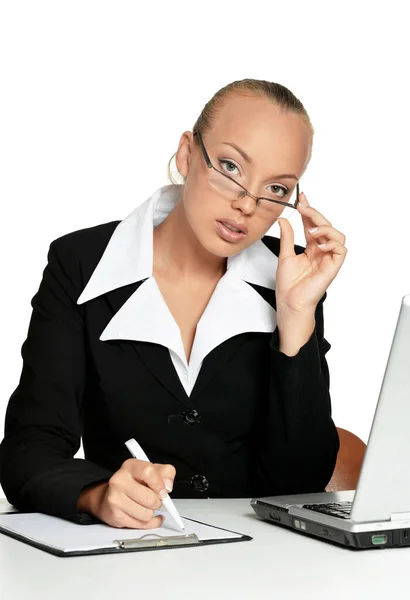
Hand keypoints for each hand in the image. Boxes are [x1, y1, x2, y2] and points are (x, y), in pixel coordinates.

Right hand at [77, 459, 175, 528]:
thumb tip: (168, 486)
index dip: (160, 484)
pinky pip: (141, 525)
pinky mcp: (115, 516)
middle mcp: (119, 481)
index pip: (149, 472)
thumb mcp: (152, 470)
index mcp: (130, 466)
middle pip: (150, 498)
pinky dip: (148, 523)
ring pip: (147, 514)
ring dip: (151, 513)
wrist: (110, 496)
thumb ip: (166, 473)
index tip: (163, 490)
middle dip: (157, 502)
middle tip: (154, 499)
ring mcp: (115, 499)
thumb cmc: (135, 482)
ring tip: (146, 506)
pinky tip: (144, 516)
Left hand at [276, 191, 346, 315]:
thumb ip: (287, 237)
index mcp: (311, 248)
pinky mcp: (333, 267)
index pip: (313, 224)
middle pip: (326, 226)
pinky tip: (320, 243)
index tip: (301, 198)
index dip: (309, 210)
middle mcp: (322, 251)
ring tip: (312, 229)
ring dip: (326, 228)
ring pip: (338, 235)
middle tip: (303, 207)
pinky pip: (341, 250)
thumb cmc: (288, 284)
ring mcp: (329, 258)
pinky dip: (332, 243)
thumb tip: (284, 219)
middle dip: (315, 214)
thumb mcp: (285, 255)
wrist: (290, 302)